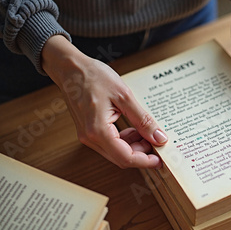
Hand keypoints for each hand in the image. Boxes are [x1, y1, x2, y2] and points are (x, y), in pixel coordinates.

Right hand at [41, 35, 167, 168]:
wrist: (70, 68)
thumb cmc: (93, 76)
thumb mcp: (124, 96)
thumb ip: (143, 120)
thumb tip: (159, 138)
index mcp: (98, 130)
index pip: (125, 157)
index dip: (145, 161)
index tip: (160, 160)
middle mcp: (90, 138)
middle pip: (121, 158)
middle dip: (142, 154)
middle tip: (158, 143)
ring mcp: (87, 136)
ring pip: (116, 152)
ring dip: (134, 147)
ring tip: (148, 134)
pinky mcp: (89, 131)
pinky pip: (110, 144)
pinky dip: (125, 141)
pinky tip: (135, 130)